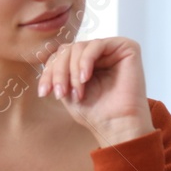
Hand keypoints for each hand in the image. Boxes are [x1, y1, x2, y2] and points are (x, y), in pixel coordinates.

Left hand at [37, 36, 151, 144]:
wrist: (118, 126)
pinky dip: (86, 61)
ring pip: (79, 47)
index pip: (61, 56)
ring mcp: (113, 50)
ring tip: (77, 91)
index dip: (49, 72)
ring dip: (72, 70)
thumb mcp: (67, 91)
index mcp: (87, 63)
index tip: (44, 92)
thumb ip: (58, 72)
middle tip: (60, 93)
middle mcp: (100, 54)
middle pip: (67, 50)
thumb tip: (44, 57)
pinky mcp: (126, 47)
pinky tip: (85, 78)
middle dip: (59, 72)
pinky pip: (96, 45)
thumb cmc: (96, 114)